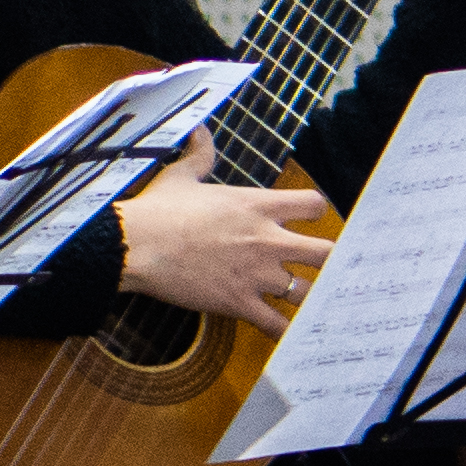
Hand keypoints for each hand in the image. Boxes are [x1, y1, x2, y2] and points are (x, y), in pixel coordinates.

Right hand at [117, 167, 335, 328]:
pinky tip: (290, 334)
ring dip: (306, 297)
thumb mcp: (182, 176)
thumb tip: (199, 131)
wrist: (136, 245)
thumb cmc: (158, 210)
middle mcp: (268, 239)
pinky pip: (276, 324)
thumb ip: (200, 155)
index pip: (315, 205)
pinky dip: (285, 332)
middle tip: (324, 267)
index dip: (317, 213)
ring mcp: (256, 274)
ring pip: (306, 292)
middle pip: (327, 253)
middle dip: (330, 261)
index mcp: (259, 205)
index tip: (310, 221)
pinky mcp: (238, 303)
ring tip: (304, 301)